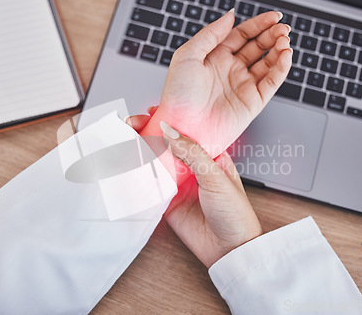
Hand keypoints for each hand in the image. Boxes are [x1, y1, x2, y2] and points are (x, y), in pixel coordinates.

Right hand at [127, 114, 261, 268]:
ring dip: (141, 153)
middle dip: (149, 134)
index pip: (185, 133)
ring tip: (125, 140)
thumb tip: (169, 131)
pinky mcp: (167, 203)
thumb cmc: (236, 214)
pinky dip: (138, 178)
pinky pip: (150, 187)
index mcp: (210, 157)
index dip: (169, 121)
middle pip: (167, 146)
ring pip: (156, 164)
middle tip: (132, 124)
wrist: (231, 250)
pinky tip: (128, 167)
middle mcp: (192, 169)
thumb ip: (192, 153)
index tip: (151, 110)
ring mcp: (178, 185)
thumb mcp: (216, 176)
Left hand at [140, 10, 291, 157]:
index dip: (258, 25)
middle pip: (257, 47)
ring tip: (285, 39)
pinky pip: (271, 82)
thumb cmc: (178, 97)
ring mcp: (242, 86)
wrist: (182, 129)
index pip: (241, 35)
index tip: (273, 16)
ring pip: (268, 63)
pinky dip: (281, 68)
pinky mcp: (252, 103)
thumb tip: (231, 16)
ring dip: (279, 49)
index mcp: (214, 58)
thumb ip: (210, 34)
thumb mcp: (187, 56)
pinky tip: (285, 55)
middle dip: (272, 35)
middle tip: (282, 27)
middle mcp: (229, 71)